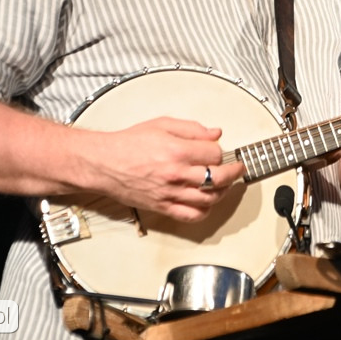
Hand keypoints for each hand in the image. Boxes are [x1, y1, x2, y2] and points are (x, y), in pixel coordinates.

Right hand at [88, 116, 246, 222]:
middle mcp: (175, 173)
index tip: (218, 149)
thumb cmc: (128, 143)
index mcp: (176, 150)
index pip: (214, 153)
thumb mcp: (161, 124)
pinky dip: (204, 211)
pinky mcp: (162, 207)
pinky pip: (191, 216)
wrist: (103, 163)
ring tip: (225, 184)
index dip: (220, 150)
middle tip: (237, 168)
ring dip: (223, 191)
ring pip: (209, 198)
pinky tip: (207, 203)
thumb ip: (192, 128)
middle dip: (233, 172)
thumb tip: (215, 133)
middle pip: (218, 177)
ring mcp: (170, 193)